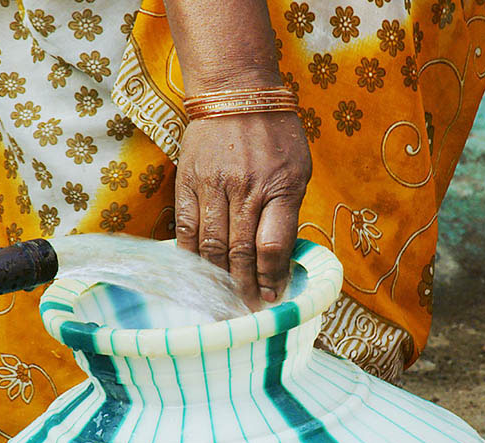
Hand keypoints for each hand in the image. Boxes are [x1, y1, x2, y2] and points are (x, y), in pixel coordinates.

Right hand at [175, 112, 310, 309]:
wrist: (236, 91)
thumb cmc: (276, 134)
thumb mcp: (299, 170)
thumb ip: (289, 211)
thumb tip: (280, 259)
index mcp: (281, 187)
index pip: (273, 246)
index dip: (272, 278)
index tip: (272, 298)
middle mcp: (246, 189)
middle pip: (241, 252)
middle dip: (245, 287)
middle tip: (247, 309)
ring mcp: (213, 185)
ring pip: (212, 246)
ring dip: (219, 278)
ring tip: (225, 299)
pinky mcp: (187, 181)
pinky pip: (186, 229)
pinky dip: (191, 256)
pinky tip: (198, 273)